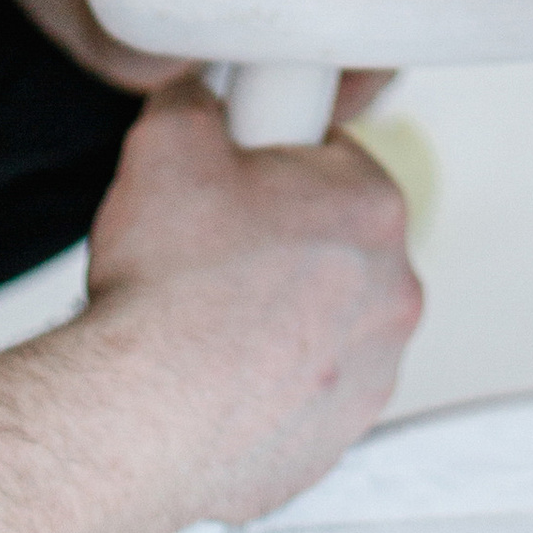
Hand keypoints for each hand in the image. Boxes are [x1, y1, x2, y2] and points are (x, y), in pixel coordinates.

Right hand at [80, 84, 421, 529]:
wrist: (139, 420)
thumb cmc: (166, 292)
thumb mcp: (168, 142)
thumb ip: (201, 98)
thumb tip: (204, 97)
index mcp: (372, 205)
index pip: (332, 155)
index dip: (271, 162)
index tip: (237, 185)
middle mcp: (392, 290)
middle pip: (334, 239)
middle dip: (279, 240)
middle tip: (211, 251)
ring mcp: (373, 370)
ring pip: (326, 317)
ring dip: (280, 314)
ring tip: (207, 319)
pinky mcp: (341, 435)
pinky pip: (309, 389)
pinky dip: (271, 381)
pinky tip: (216, 375)